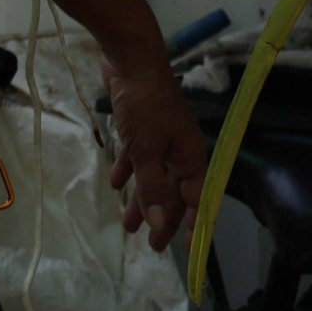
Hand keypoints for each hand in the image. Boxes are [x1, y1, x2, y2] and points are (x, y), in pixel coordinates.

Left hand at [97, 37, 207, 250]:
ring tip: (127, 225)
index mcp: (190, 157)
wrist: (130, 60)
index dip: (191, 224)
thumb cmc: (144, 106)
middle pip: (172, 192)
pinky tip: (115, 184)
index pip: (196, 200)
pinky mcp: (141, 127)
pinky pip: (137, 157)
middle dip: (160, 217)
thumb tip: (158, 224)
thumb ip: (151, 188)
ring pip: (152, 176)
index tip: (186, 249)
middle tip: (151, 245)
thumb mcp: (146, 151)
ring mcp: (160, 138)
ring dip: (140, 199)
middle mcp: (179, 150)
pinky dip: (127, 171)